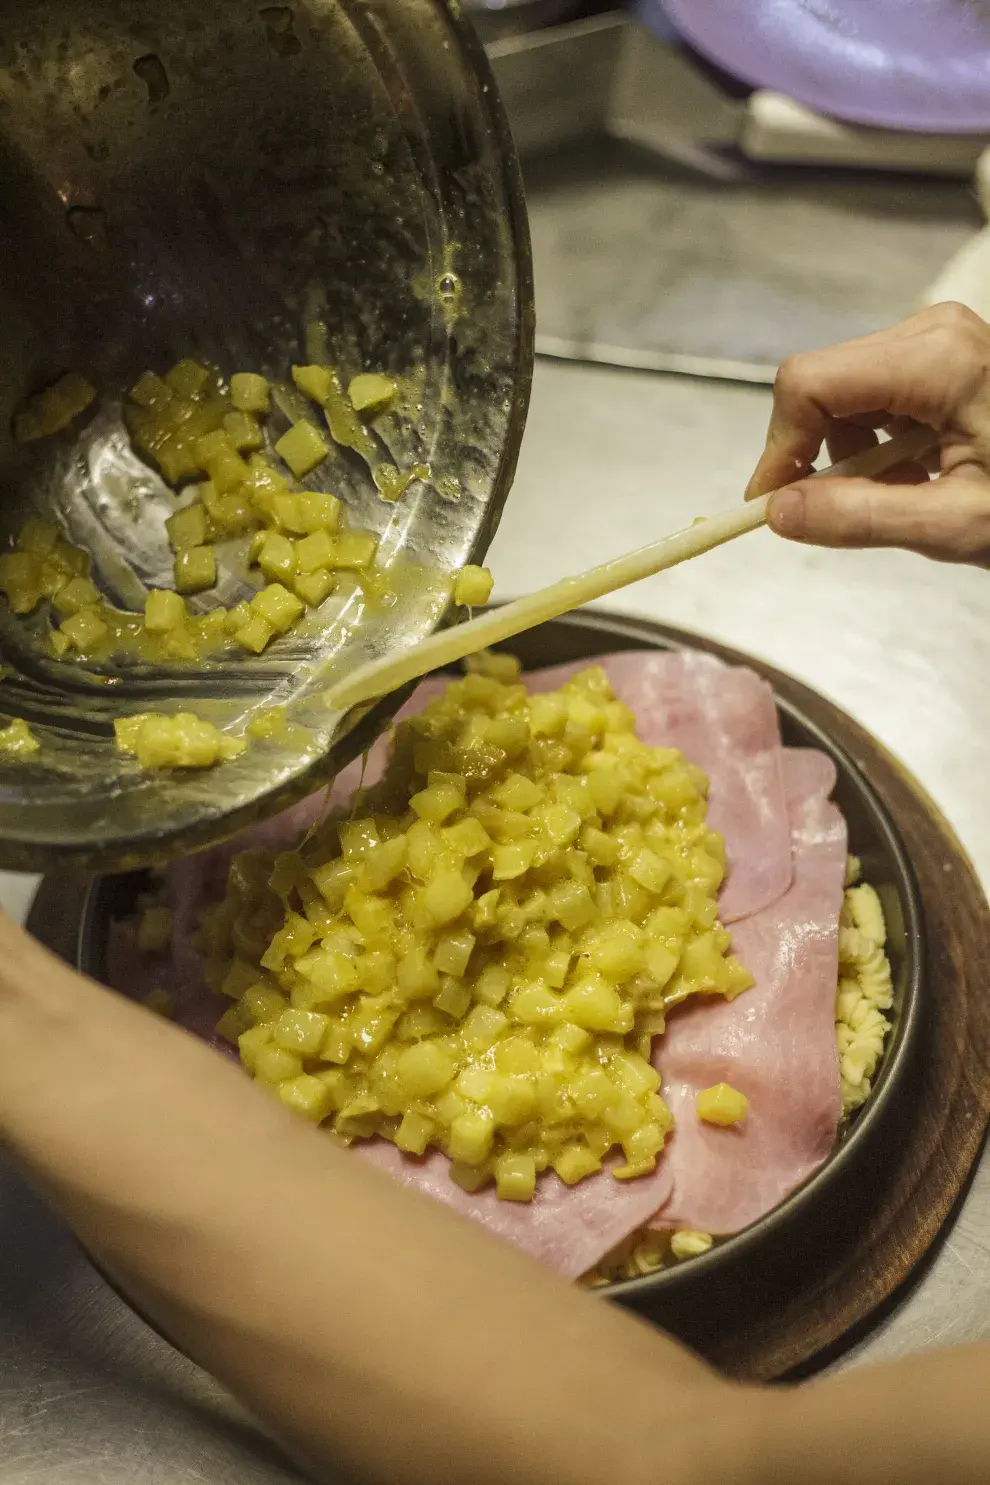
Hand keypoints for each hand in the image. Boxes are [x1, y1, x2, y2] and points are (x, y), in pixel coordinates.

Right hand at [745, 302, 989, 564]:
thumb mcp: (955, 523)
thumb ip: (860, 518)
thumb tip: (780, 514)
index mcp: (938, 361)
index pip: (809, 385)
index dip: (776, 448)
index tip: (770, 506)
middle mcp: (933, 332)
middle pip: (820, 384)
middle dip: (818, 453)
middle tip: (847, 509)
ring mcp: (939, 337)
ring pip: (843, 391)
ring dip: (853, 453)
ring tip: (906, 492)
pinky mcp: (942, 352)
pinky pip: (875, 392)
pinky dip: (880, 442)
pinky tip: (920, 470)